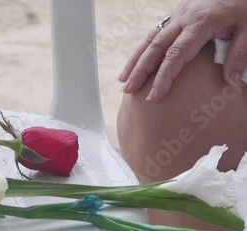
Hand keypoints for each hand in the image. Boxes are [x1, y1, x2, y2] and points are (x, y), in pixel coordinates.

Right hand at [119, 0, 246, 100]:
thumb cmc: (245, 4)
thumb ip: (240, 53)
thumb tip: (232, 81)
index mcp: (200, 22)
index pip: (176, 54)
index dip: (164, 76)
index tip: (155, 95)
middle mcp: (183, 18)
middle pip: (155, 47)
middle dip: (140, 70)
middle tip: (128, 90)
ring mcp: (177, 15)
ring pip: (150, 39)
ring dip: (135, 60)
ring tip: (123, 79)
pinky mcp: (177, 14)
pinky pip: (154, 32)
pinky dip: (142, 49)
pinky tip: (136, 62)